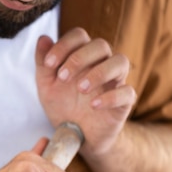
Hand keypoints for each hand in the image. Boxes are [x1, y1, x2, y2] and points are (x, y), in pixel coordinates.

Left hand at [35, 28, 135, 155]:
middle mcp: (101, 63)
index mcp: (82, 55)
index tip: (48, 64)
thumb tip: (43, 38)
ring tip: (81, 89)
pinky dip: (111, 97)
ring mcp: (115, 81)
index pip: (79, 35)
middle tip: (63, 78)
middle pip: (100, 45)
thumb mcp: (46, 86)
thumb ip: (43, 63)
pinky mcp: (124, 102)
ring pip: (120, 61)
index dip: (64, 45)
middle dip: (80, 58)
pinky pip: (127, 92)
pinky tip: (93, 106)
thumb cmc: (63, 105)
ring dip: (99, 72)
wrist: (75, 136)